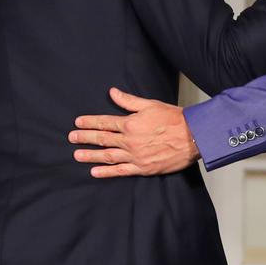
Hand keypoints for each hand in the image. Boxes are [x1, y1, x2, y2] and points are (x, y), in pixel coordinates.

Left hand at [70, 88, 198, 177]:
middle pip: (102, 139)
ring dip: (90, 156)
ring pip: (107, 156)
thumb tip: (112, 92)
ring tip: (77, 155)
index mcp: (130, 123)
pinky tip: (95, 172)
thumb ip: (129, 101)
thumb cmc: (175, 119)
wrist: (193, 136)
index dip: (90, 123)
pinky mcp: (143, 168)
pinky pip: (120, 171)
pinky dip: (106, 172)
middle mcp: (130, 140)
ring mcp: (135, 156)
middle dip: (85, 138)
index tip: (78, 123)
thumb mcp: (150, 104)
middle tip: (72, 138)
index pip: (104, 122)